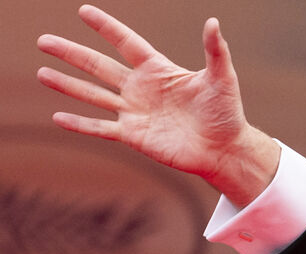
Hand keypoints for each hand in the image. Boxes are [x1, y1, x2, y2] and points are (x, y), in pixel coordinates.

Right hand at [37, 4, 278, 205]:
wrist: (226, 150)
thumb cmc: (227, 113)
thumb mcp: (222, 78)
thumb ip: (215, 51)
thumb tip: (213, 22)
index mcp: (158, 70)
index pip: (126, 43)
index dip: (106, 27)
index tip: (84, 11)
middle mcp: (141, 88)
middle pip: (98, 66)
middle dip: (71, 53)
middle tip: (43, 40)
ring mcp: (135, 112)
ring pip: (93, 95)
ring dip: (67, 84)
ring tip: (41, 72)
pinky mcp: (134, 136)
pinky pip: (101, 128)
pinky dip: (80, 123)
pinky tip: (58, 116)